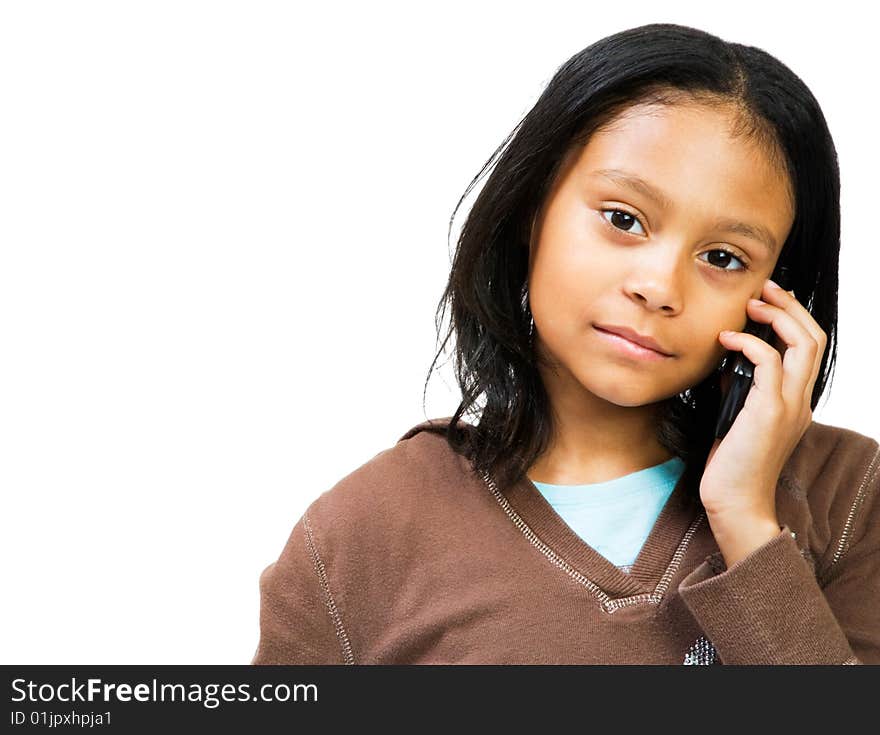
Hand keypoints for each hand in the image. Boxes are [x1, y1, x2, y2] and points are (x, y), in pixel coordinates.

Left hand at [699, 277, 827, 521]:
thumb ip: (741, 388)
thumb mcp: (737, 416)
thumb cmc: (731, 464)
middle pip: (814, 338)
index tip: (768, 301)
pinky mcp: (770, 412)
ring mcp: (790, 406)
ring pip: (803, 344)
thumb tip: (728, 360)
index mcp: (797, 402)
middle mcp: (801, 401)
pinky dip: (750, 343)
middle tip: (764, 288)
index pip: (809, 349)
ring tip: (751, 303)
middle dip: (790, 306)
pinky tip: (727, 339)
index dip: (793, 318)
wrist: (736, 503)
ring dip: (777, 316)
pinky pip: (769, 363)